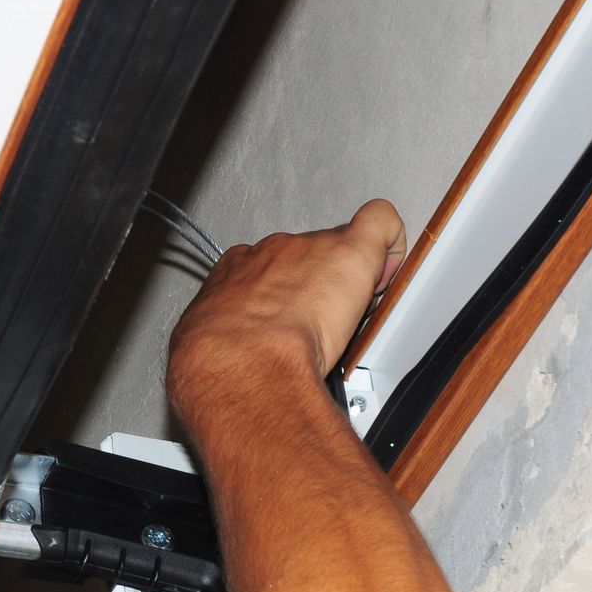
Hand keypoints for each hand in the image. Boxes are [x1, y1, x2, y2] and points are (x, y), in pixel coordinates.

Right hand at [166, 199, 405, 432]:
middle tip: (324, 326)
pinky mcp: (349, 250)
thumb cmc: (220, 367)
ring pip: (339, 250)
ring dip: (348, 280)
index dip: (285, 293)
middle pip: (305, 258)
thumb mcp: (201, 351)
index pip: (265, 269)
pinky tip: (389, 271)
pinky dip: (390, 245)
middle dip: (317, 287)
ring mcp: (308, 250)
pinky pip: (379, 224)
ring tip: (348, 320)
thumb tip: (217, 358)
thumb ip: (213, 343)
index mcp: (232, 273)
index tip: (291, 318)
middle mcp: (268, 254)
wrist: (241, 364)